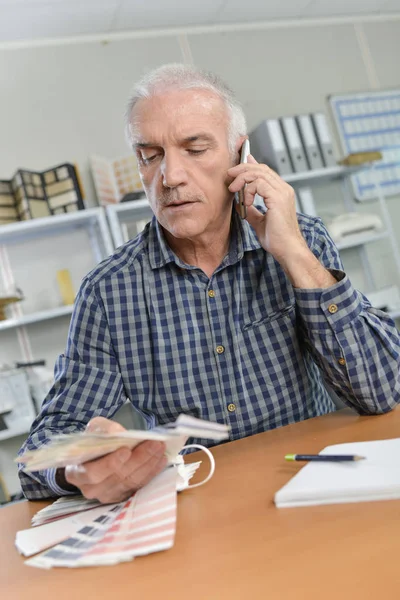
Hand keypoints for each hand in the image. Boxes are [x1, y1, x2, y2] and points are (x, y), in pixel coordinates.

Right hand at [64, 417, 166, 502]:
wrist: (92, 456)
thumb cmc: (92, 441)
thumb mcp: (94, 429)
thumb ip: (104, 429)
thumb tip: (118, 432)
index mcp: (77, 473)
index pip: (93, 473)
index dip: (111, 463)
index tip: (127, 450)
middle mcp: (90, 488)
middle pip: (118, 477)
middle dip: (139, 459)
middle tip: (155, 444)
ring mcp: (107, 495)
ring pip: (131, 481)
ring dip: (149, 464)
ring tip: (160, 449)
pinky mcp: (121, 496)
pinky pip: (139, 485)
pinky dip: (151, 472)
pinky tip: (160, 460)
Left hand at [227, 155, 335, 288]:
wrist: (288, 250)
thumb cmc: (277, 240)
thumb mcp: (259, 222)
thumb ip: (251, 210)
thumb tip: (240, 203)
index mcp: (281, 194)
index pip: (265, 172)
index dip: (251, 166)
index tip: (237, 169)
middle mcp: (284, 190)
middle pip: (261, 169)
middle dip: (242, 169)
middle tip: (230, 175)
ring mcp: (282, 193)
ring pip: (259, 173)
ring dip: (242, 178)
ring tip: (233, 188)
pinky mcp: (277, 198)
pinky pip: (258, 184)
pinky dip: (248, 190)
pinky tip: (246, 202)